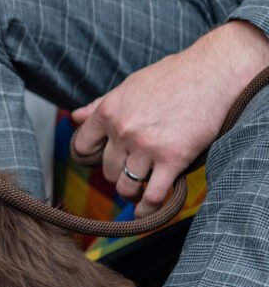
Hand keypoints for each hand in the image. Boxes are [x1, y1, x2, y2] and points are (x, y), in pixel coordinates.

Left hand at [72, 21, 268, 216]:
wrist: (211, 73)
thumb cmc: (171, 77)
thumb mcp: (129, 86)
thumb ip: (100, 105)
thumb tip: (75, 117)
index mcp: (108, 112)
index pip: (83, 147)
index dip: (91, 157)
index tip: (101, 160)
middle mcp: (123, 131)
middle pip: (107, 170)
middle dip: (118, 173)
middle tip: (131, 171)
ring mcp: (147, 147)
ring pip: (126, 186)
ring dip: (132, 192)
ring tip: (139, 191)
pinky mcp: (173, 159)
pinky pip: (153, 196)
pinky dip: (148, 210)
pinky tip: (146, 212)